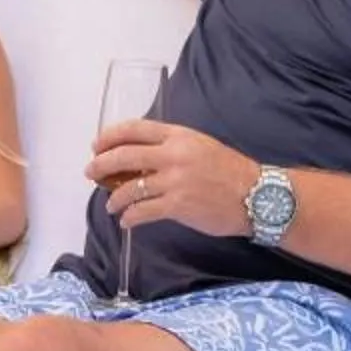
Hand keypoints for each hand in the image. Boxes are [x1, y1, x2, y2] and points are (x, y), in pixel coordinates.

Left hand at [84, 119, 258, 237]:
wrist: (258, 196)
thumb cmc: (230, 171)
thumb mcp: (200, 146)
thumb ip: (170, 147)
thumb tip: (137, 157)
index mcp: (179, 136)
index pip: (134, 128)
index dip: (109, 136)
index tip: (97, 145)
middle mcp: (174, 154)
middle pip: (124, 155)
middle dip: (101, 165)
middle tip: (91, 173)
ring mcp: (175, 180)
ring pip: (129, 187)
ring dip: (114, 198)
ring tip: (111, 205)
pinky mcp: (178, 205)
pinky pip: (143, 211)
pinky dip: (130, 217)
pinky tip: (127, 221)